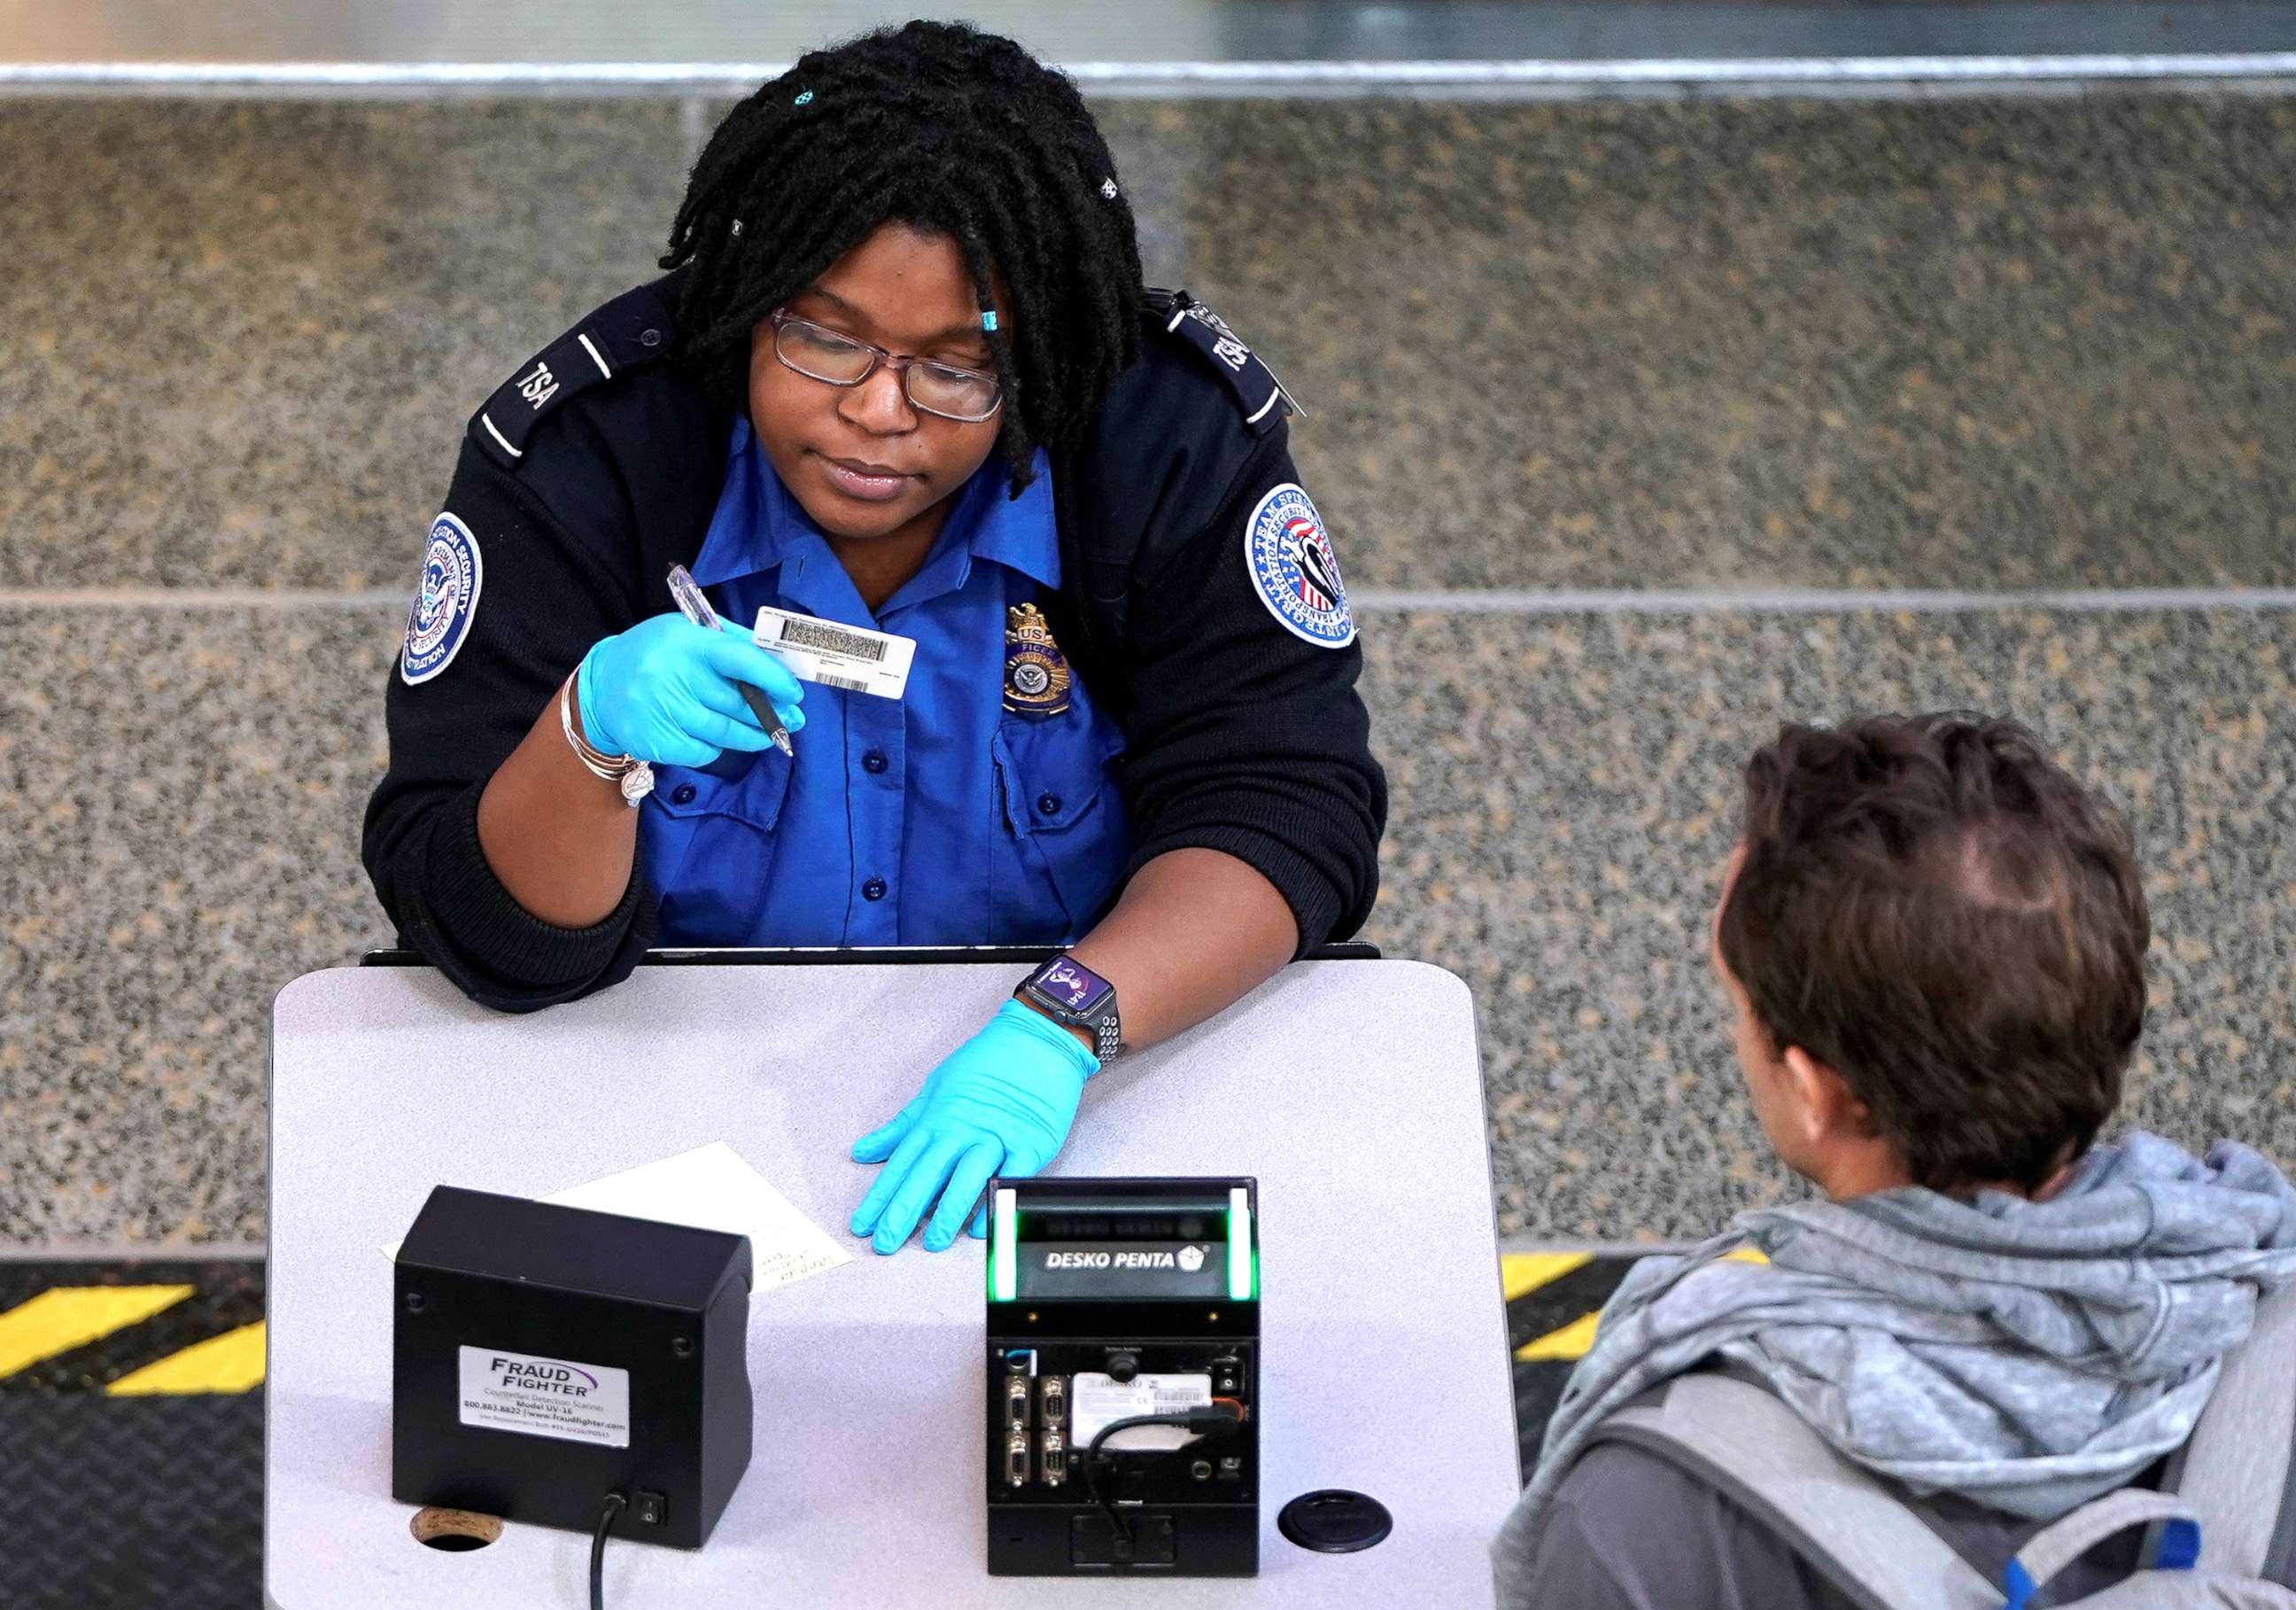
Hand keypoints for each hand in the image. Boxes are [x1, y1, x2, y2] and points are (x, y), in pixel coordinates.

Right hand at [575, 614, 804, 766]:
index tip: (794, 693)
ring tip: (770, 735)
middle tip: (794, 720)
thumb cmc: (655, 655)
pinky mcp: (656, 741)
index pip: (740, 659)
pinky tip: (720, 739)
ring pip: (724, 731)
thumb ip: (730, 641)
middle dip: (771, 713)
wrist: (599, 687)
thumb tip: (778, 661)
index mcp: (686, 642)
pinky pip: (703, 751)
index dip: (773, 678)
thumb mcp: (686, 633)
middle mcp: (673, 675)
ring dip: (753, 736)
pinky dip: (716, 747)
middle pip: (736, 702)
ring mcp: (663, 711)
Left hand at [849, 1000, 1098, 1253]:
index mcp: (937, 1119)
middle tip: (885, 1243)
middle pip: (927, 1174)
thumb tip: (864, 1151)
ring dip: (948, 1211)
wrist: (1038, 1039)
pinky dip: (996, 1199)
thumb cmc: (986, 1062)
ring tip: (931, 1242)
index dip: (881, 1196)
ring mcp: (996, 1137)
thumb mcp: (934, 1088)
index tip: (863, 1225)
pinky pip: (1010, 1176)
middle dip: (903, 1211)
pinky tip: (982, 1225)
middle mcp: (962, 1130)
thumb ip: (901, 1126)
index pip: (902, 1163)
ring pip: (967, 1177)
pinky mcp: (1030, 1143)